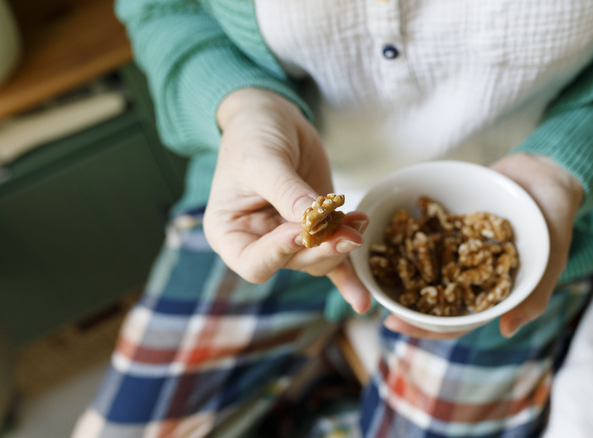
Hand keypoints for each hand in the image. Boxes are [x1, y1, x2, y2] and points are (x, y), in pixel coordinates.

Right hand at [203, 88, 370, 312]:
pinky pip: (332, 261)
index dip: (280, 252)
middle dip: (323, 251)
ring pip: (318, 260)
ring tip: (359, 222)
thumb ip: (288, 193)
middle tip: (348, 236)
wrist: (272, 117)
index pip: (254, 262)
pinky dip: (348, 277)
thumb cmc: (253, 135)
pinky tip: (363, 298)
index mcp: (229, 233)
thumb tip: (316, 223)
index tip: (301, 230)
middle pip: (292, 263)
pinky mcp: (315, 230)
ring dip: (342, 248)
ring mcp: (288, 238)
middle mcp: (258, 242)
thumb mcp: (263, 161)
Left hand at [384, 153, 583, 338]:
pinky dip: (408, 234)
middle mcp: (469, 275)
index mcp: (490, 294)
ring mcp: (458, 250)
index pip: (455, 322)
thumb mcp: (550, 260)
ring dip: (401, 271)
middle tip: (377, 304)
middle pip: (432, 300)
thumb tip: (507, 330)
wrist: (547, 175)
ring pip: (424, 267)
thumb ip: (531, 295)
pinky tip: (385, 233)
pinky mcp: (451, 224)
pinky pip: (427, 233)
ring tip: (372, 271)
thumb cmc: (554, 220)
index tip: (397, 324)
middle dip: (406, 305)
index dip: (427, 328)